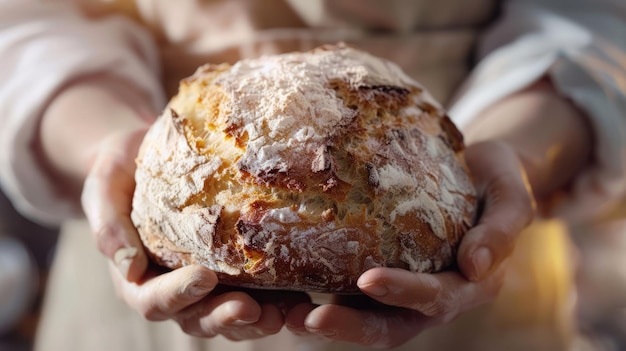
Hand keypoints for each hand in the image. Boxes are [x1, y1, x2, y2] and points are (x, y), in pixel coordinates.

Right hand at [39, 75, 306, 339]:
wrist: (148, 158)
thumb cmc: (121, 172)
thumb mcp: (104, 188)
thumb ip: (108, 224)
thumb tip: (128, 267)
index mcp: (138, 279)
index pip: (154, 300)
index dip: (178, 294)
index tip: (205, 276)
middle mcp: (174, 290)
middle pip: (198, 317)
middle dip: (225, 317)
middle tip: (252, 308)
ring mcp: (207, 285)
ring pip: (230, 315)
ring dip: (257, 319)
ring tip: (285, 311)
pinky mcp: (234, 271)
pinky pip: (257, 293)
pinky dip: (278, 299)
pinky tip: (303, 295)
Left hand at [284, 141, 534, 347]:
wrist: (481, 171)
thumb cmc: (498, 179)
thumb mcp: (512, 194)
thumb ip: (503, 228)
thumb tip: (477, 267)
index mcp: (470, 283)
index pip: (435, 297)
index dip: (403, 292)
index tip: (368, 279)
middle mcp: (435, 296)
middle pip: (392, 325)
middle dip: (352, 325)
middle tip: (310, 319)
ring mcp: (406, 288)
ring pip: (367, 317)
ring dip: (330, 321)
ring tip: (289, 315)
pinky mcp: (384, 272)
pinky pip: (352, 291)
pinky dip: (323, 296)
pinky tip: (289, 287)